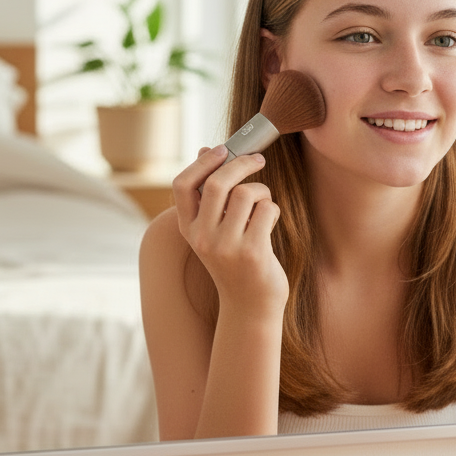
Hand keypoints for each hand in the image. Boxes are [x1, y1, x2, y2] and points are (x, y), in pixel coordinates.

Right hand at [172, 146, 288, 313]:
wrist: (250, 306)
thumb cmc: (235, 261)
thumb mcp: (215, 230)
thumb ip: (209, 195)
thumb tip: (205, 150)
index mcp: (189, 229)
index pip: (182, 185)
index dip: (203, 163)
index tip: (222, 150)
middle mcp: (203, 238)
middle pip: (218, 183)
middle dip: (242, 164)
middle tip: (258, 160)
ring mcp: (226, 246)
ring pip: (246, 193)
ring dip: (262, 192)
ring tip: (264, 205)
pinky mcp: (252, 252)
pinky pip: (266, 209)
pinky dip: (273, 210)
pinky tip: (270, 224)